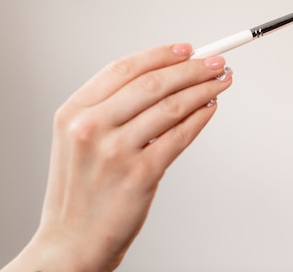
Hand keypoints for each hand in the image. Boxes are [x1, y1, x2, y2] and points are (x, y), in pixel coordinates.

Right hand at [2, 43, 232, 271]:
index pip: (123, 69)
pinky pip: (180, 136)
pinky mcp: (140, 174)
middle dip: (191, 68)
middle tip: (216, 61)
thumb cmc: (82, 189)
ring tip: (221, 81)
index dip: (160, 55)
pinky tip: (210, 107)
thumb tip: (168, 77)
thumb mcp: (80, 139)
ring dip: (202, 89)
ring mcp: (115, 151)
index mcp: (74, 112)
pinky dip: (200, 117)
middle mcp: (90, 127)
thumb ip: (112, 107)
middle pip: (152, 83)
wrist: (72, 243)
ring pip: (171, 106)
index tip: (187, 49)